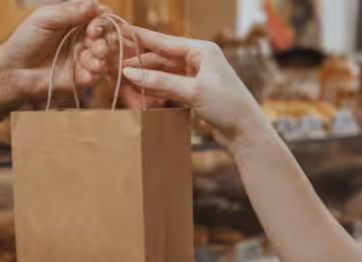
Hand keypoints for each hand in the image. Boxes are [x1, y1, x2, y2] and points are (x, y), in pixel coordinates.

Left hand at [0, 0, 113, 99]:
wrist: (13, 70)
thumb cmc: (25, 41)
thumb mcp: (45, 18)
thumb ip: (70, 11)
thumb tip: (94, 4)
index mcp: (76, 21)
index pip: (99, 16)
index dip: (103, 19)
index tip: (95, 25)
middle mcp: (82, 39)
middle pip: (106, 35)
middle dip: (104, 37)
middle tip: (94, 41)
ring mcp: (83, 58)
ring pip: (104, 54)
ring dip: (102, 54)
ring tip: (95, 55)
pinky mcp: (81, 78)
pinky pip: (96, 74)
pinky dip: (97, 70)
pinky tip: (91, 68)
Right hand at [120, 26, 271, 152]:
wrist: (245, 131)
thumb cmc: (227, 105)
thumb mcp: (192, 91)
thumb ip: (160, 81)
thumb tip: (129, 72)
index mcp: (202, 50)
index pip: (165, 42)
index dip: (141, 37)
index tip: (121, 30)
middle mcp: (199, 60)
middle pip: (162, 57)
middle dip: (140, 61)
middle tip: (116, 62)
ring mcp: (197, 76)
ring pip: (164, 73)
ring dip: (146, 76)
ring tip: (124, 77)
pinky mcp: (195, 92)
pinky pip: (169, 86)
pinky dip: (155, 87)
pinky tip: (140, 89)